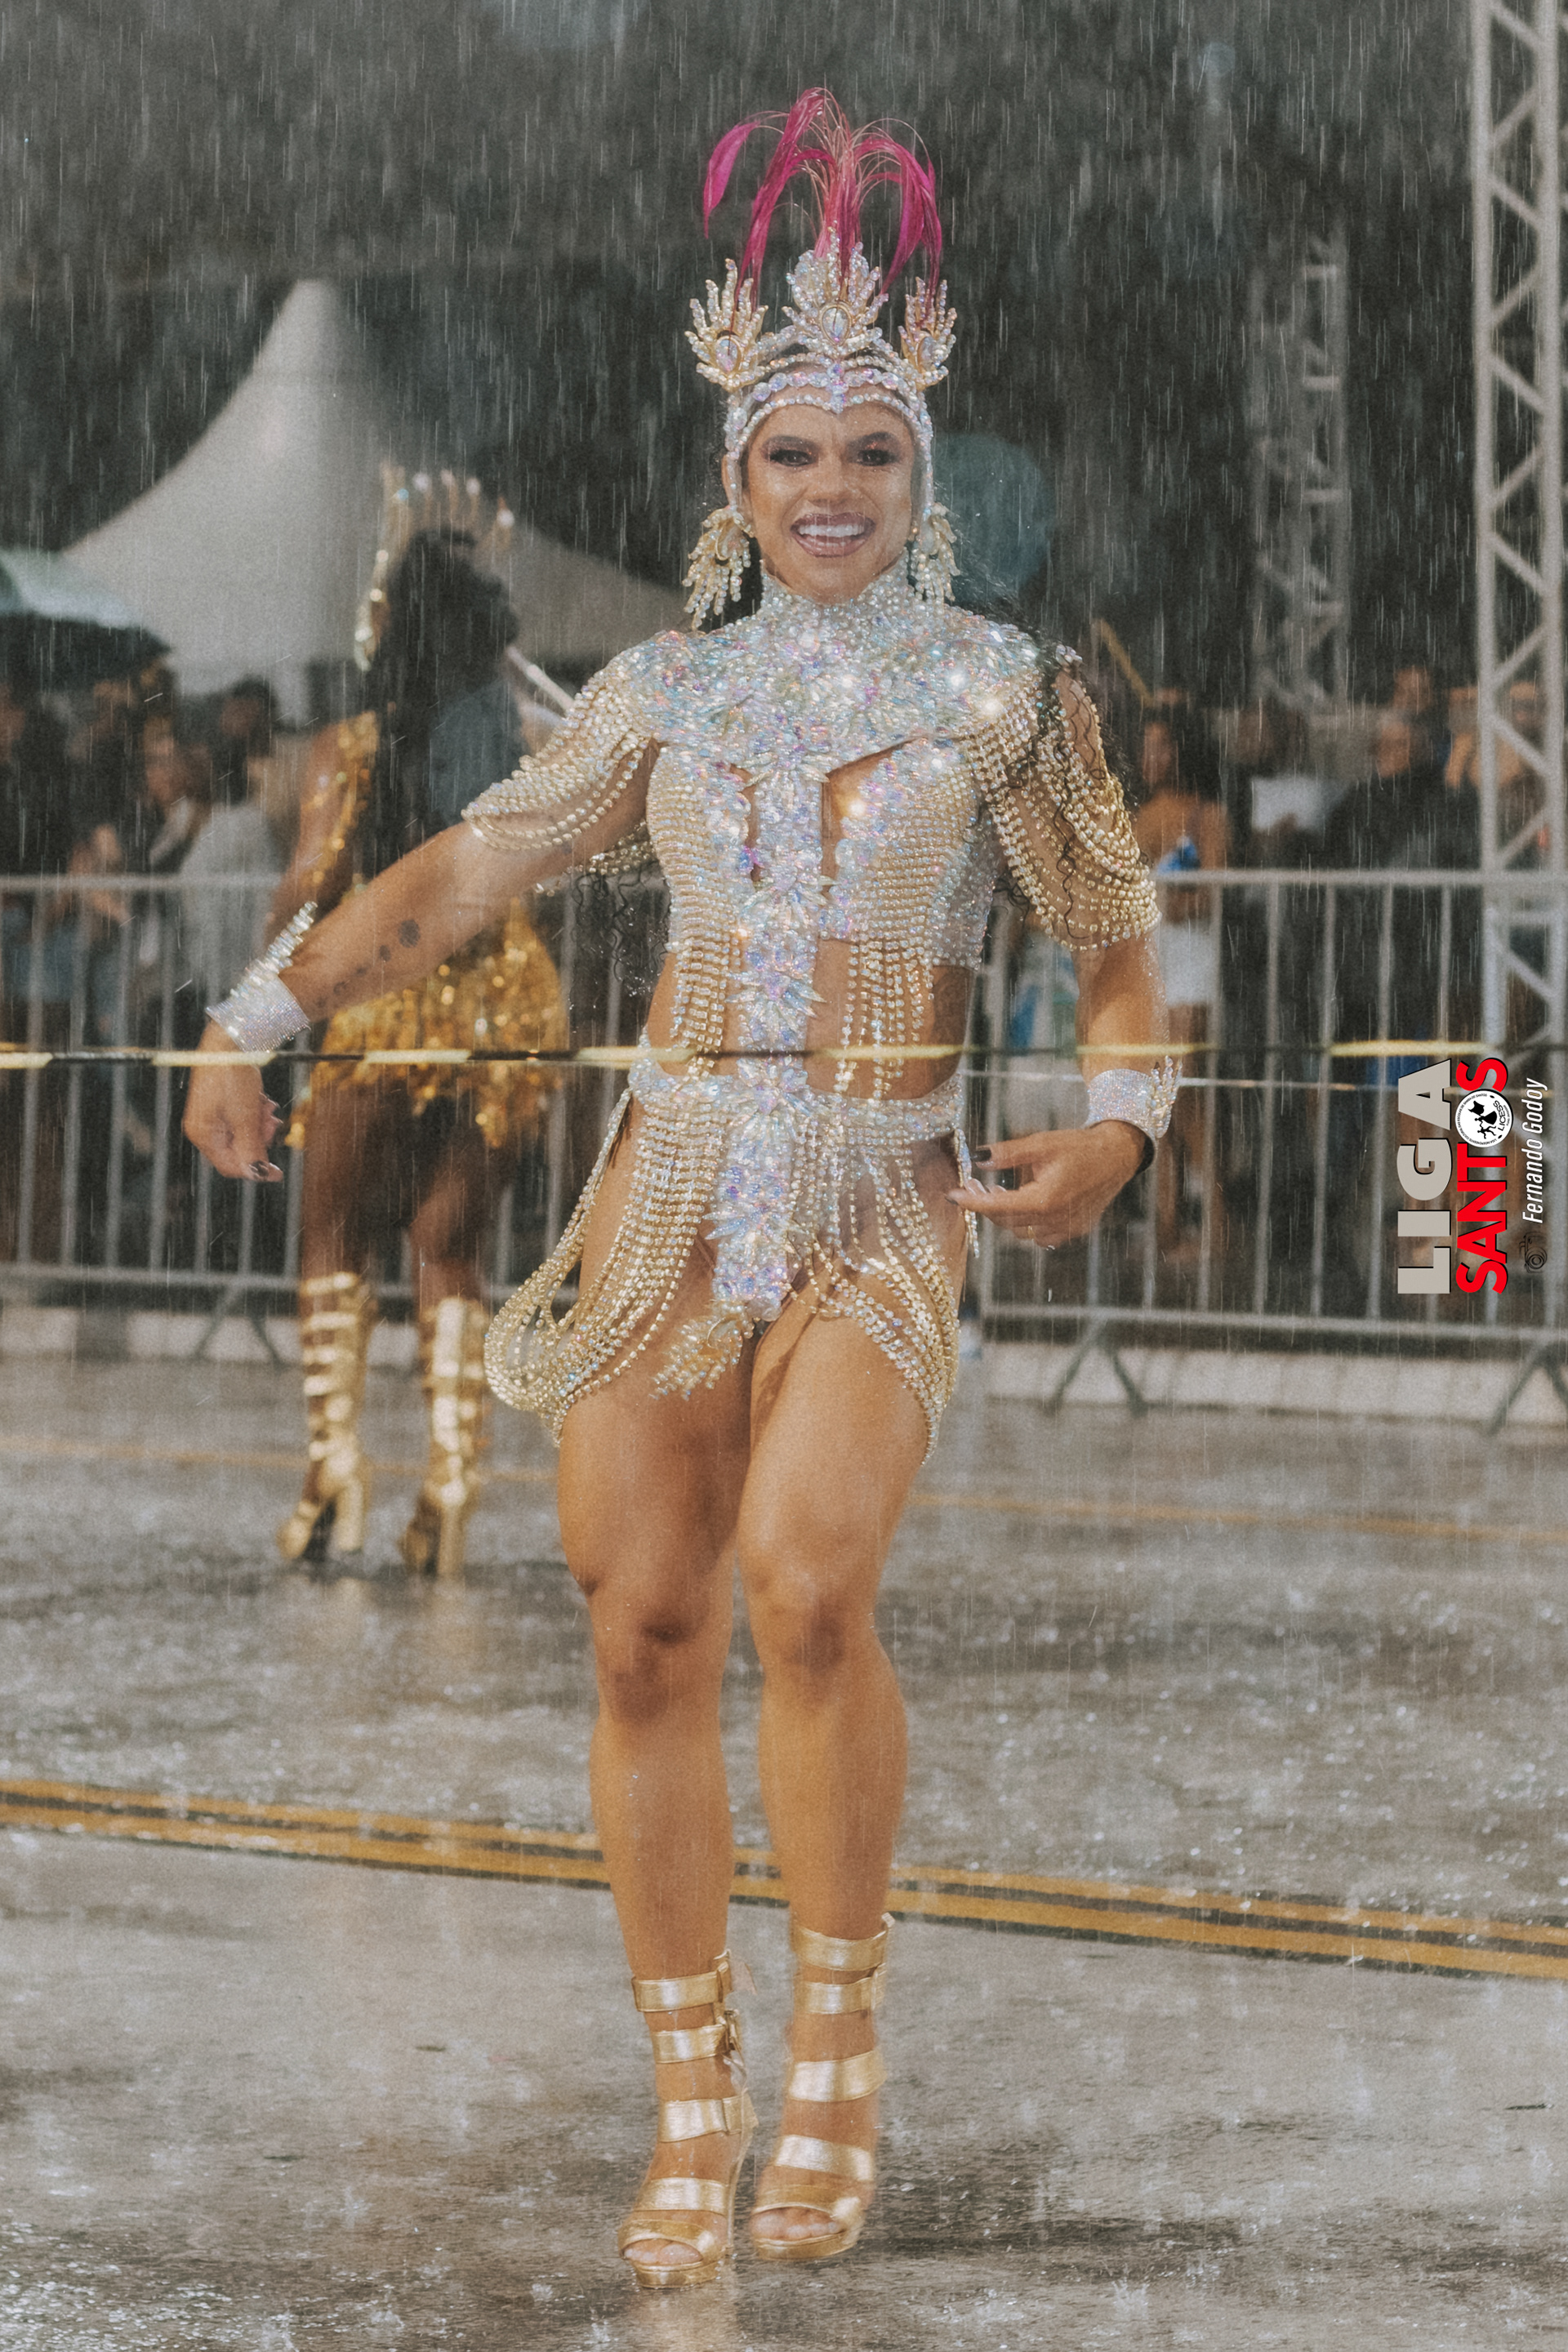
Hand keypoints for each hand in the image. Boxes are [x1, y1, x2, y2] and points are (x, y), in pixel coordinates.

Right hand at [182, 1021, 283, 1180]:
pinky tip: (261, 1101)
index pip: (229, 1166)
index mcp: (203, 1134)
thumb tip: (258, 1175)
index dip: (255, 1171)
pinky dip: (255, 1114)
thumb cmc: (233, 1075)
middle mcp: (203, 1127)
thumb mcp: (246, 1116)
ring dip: (260, 1125)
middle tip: (272, 1122)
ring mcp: (211, 1115)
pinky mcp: (221, 1104)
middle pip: (238, 1151)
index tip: (278, 1172)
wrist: (231, 1039)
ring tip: (267, 1107)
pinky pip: (242, 1120)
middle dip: (259, 1139)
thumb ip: (251, 1148)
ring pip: (243, 1135)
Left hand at [948, 1122, 1145, 1247]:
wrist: (1116, 1157)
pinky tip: (1022, 1204)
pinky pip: (1039, 1236)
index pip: (997, 1206)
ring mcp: (1066, 1229)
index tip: (951, 1195)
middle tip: (972, 1183)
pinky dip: (1025, 1223)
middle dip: (985, 1204)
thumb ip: (1008, 1153)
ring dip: (1004, 1214)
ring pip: (1020, 1231)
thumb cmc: (1080, 1147)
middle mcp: (1055, 1220)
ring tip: (995, 1191)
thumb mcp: (1041, 1144)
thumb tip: (978, 1157)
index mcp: (1045, 1200)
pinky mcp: (1074, 1231)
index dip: (972, 1201)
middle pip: (1005, 1220)